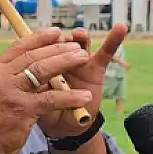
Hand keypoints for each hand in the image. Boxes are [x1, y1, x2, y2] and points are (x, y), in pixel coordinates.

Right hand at [0, 27, 93, 153]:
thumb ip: (9, 78)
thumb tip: (32, 67)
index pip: (19, 47)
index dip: (40, 38)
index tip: (57, 32)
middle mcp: (0, 77)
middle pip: (34, 56)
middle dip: (59, 48)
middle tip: (78, 46)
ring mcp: (10, 93)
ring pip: (43, 70)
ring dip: (66, 62)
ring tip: (84, 58)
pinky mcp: (22, 110)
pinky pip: (51, 99)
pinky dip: (70, 97)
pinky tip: (84, 96)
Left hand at [36, 23, 129, 139]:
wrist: (63, 125)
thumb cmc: (45, 109)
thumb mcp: (35, 97)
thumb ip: (35, 83)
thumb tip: (31, 72)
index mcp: (42, 62)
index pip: (40, 45)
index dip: (40, 40)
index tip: (36, 40)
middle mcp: (59, 58)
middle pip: (59, 41)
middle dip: (58, 40)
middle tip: (58, 41)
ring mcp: (78, 62)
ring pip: (78, 43)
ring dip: (79, 36)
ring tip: (78, 34)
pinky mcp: (95, 69)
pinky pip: (105, 53)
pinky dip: (113, 40)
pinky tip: (121, 28)